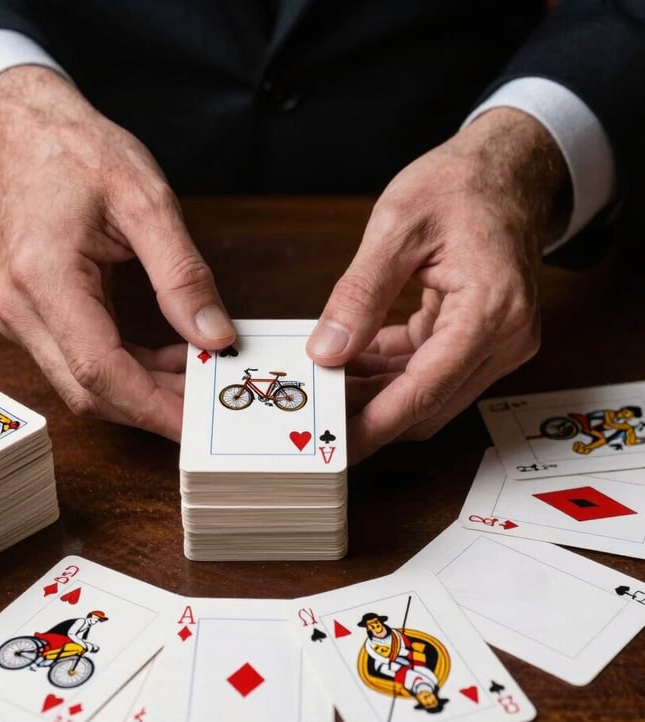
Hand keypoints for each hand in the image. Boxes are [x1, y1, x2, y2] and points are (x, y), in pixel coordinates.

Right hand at [0, 66, 234, 440]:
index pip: (98, 368)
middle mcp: (20, 308)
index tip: (197, 422)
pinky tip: (169, 359)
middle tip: (210, 405)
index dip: (152, 405)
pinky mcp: (33, 319)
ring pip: (85, 384)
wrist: (26, 137)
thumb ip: (183, 274)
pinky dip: (129, 370)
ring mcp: (21, 318)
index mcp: (43, 277)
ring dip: (145, 391)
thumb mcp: (146, 201)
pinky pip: (82, 363)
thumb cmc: (79, 155)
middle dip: (153, 407)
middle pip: (89, 390)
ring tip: (200, 377)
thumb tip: (215, 335)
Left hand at [306, 108, 569, 461]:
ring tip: (326, 382)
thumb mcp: (397, 226)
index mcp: (490, 311)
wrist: (509, 169)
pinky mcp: (483, 339)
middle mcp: (505, 338)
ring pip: (428, 394)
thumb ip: (360, 293)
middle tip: (316, 410)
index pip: (425, 390)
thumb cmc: (460, 185)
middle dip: (369, 415)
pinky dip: (391, 372)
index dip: (375, 424)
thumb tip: (327, 350)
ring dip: (377, 394)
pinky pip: (431, 372)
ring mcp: (498, 343)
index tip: (334, 447)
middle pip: (428, 405)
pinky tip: (353, 359)